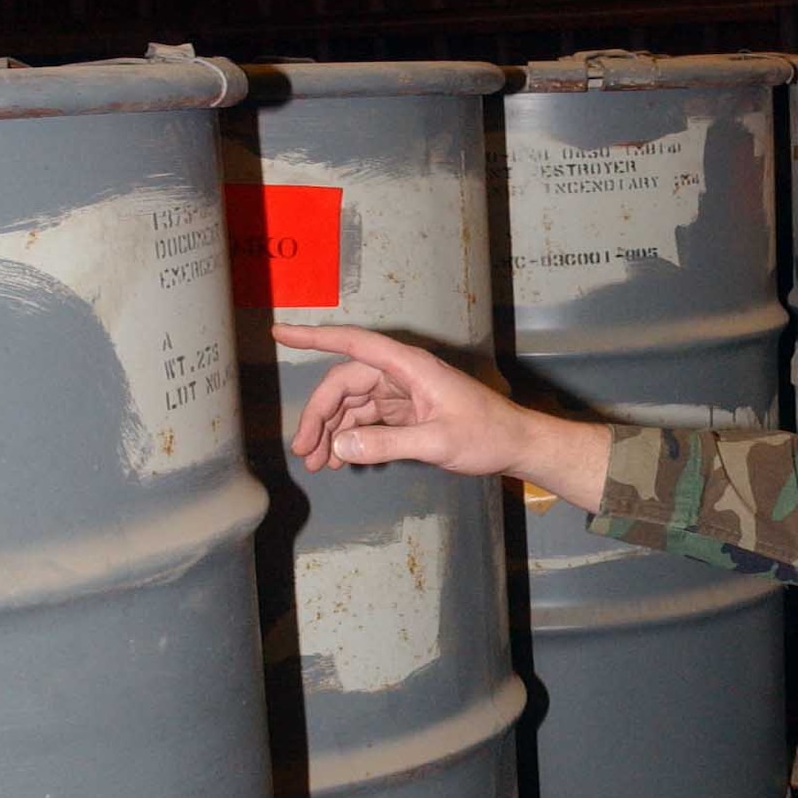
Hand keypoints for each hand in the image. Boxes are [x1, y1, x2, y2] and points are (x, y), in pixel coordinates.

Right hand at [272, 323, 610, 508]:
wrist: (518, 445)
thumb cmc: (487, 436)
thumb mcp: (437, 443)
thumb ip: (387, 445)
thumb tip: (341, 445)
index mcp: (408, 367)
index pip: (352, 344)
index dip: (313, 338)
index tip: (279, 334)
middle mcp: (402, 374)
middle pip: (345, 384)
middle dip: (320, 416)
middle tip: (304, 451)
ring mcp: (404, 393)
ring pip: (355, 405)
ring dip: (334, 431)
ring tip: (319, 464)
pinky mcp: (409, 412)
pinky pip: (370, 419)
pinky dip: (353, 437)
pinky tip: (343, 460)